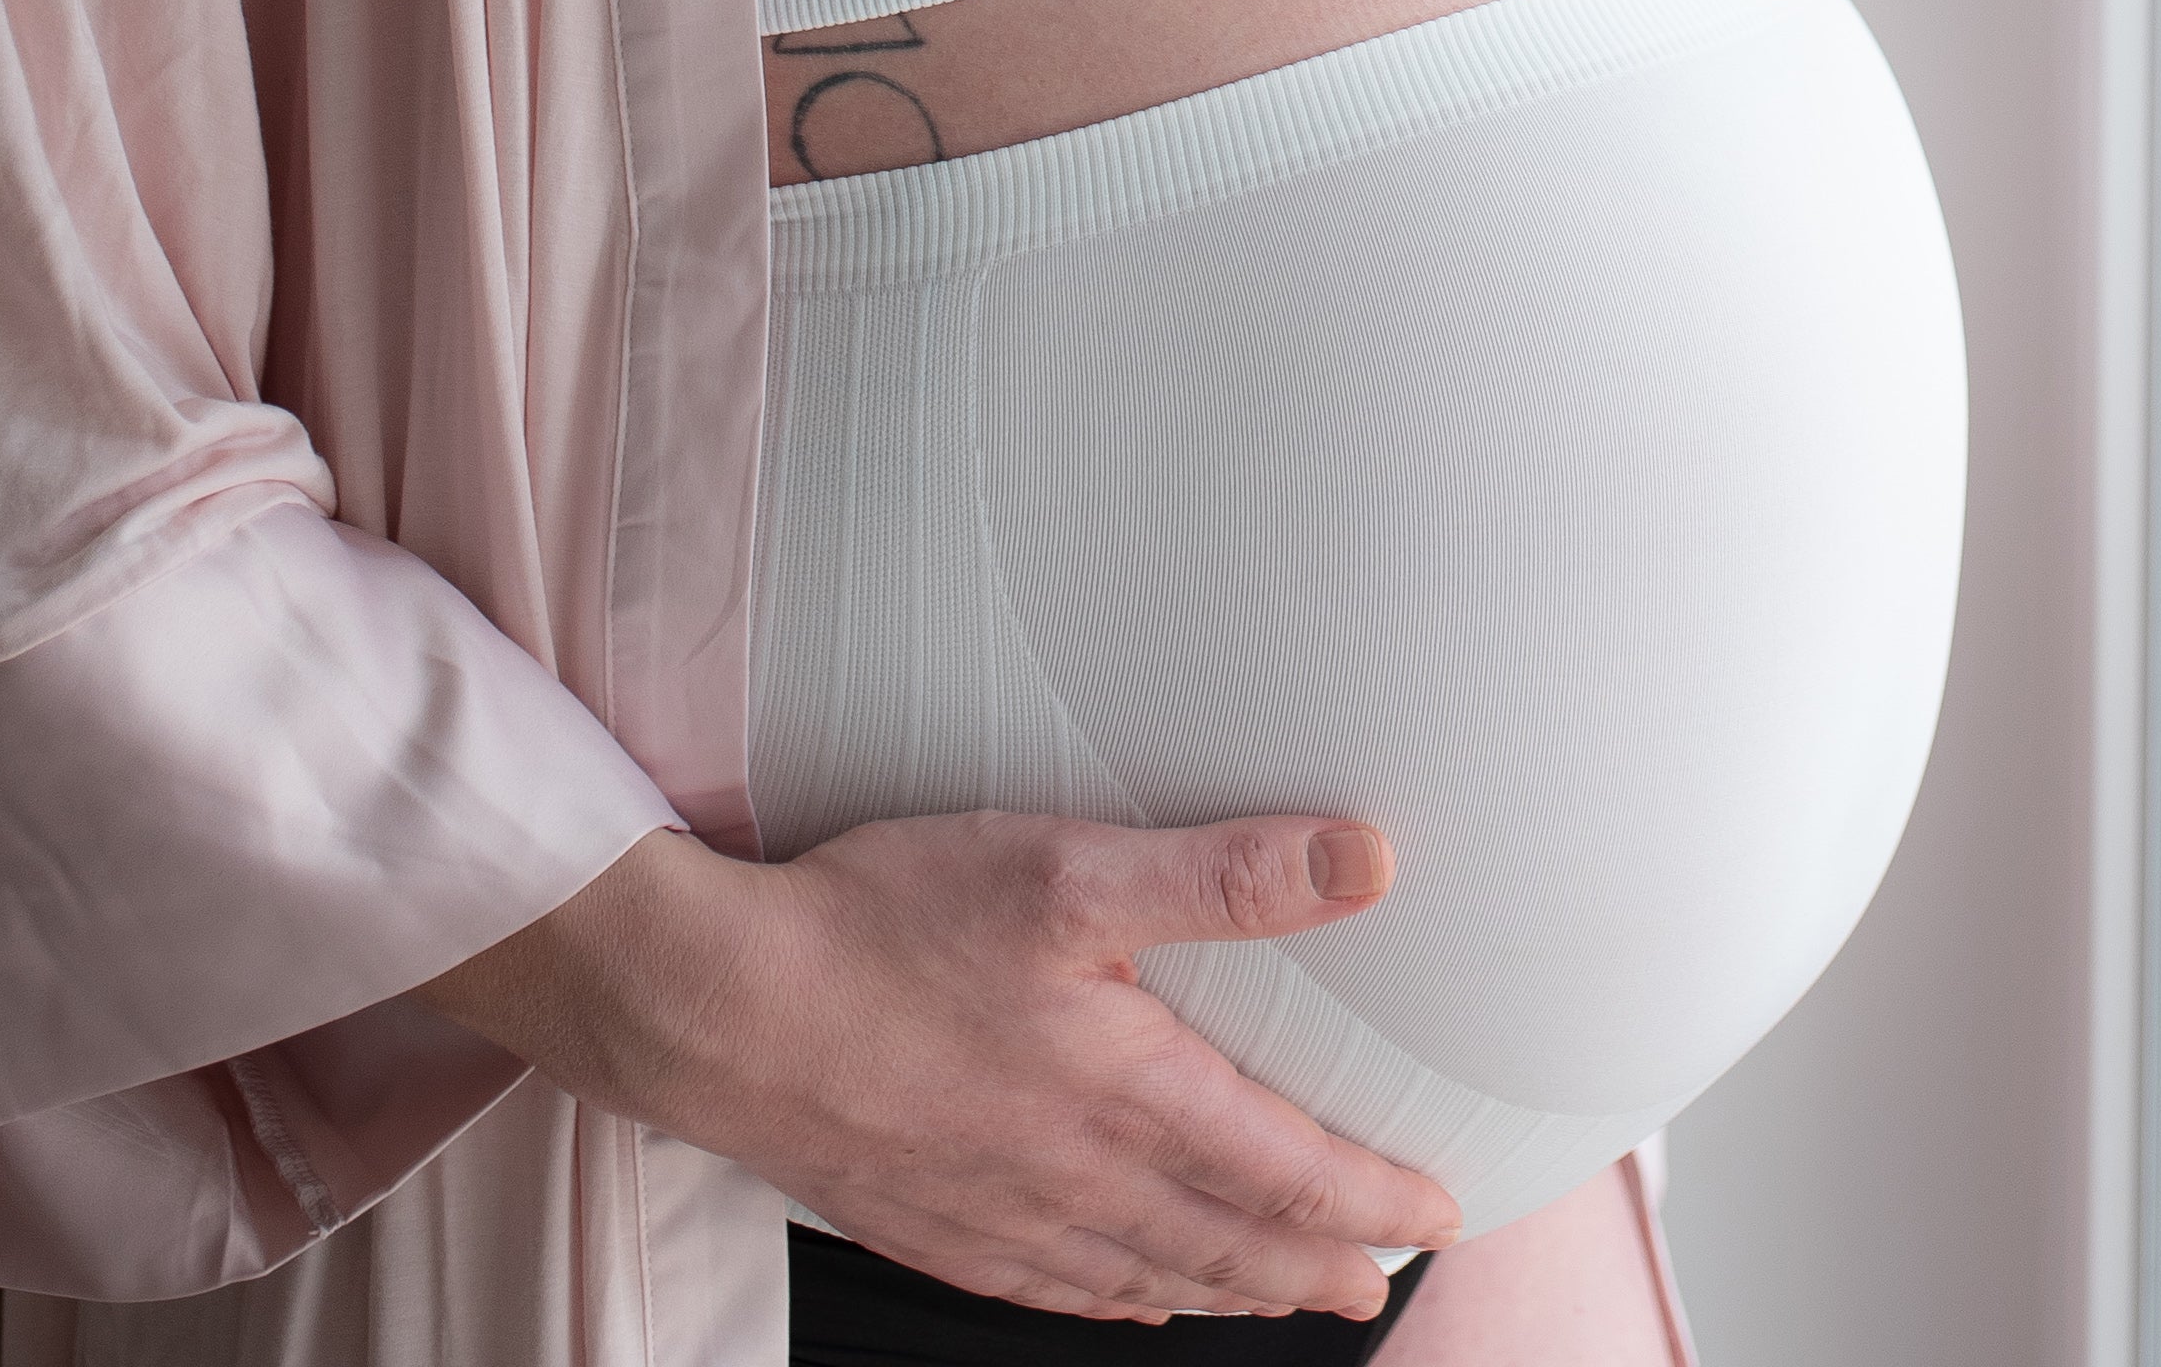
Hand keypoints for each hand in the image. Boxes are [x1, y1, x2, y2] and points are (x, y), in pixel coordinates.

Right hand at [418, 807, 1460, 1320]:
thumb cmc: (888, 927)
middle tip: (1376, 1281)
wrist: (723, 1012)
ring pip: (1147, 1275)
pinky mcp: (932, 1221)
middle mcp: (1077, 1176)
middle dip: (1314, 1266)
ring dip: (1229, 1288)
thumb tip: (1366, 861)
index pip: (1286, 1167)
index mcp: (1128, 1094)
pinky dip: (1119, 1299)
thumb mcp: (1071, 868)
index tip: (1436, 1211)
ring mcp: (1001, 1214)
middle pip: (1228, 1241)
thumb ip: (1227, 874)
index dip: (1370, 1196)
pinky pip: (1055, 1286)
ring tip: (1279, 1294)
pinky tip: (1129, 1295)